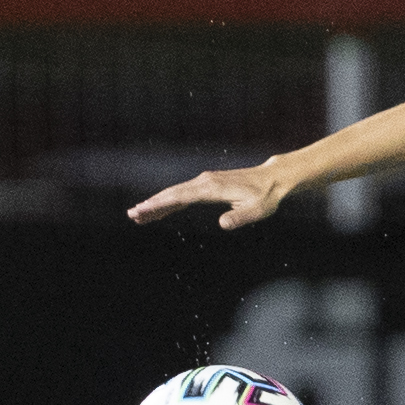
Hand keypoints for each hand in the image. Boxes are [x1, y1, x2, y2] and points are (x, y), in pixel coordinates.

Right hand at [127, 164, 291, 228]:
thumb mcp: (257, 210)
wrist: (273, 179)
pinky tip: (160, 210)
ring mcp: (204, 181)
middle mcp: (204, 181)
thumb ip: (240, 218)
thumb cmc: (266, 196)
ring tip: (138, 216)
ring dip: (157, 204)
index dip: (160, 204)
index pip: (179, 197)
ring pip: (175, 193)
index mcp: (211, 187)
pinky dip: (169, 202)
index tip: (143, 210)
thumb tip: (222, 224)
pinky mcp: (207, 184)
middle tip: (132, 215)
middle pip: (171, 194)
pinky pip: (183, 194)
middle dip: (151, 204)